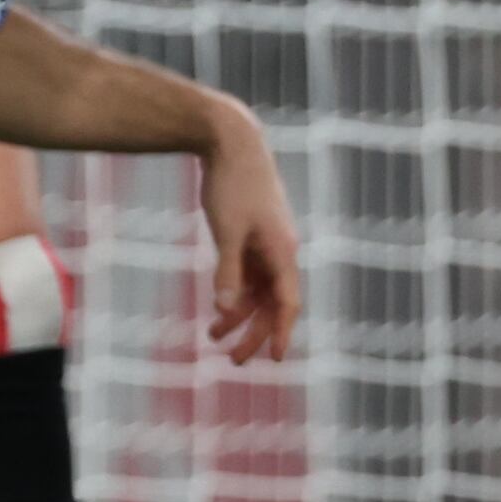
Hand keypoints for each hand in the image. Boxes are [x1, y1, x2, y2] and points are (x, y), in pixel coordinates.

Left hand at [195, 108, 303, 363]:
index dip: (282, 332)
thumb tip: (225, 309)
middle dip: (255, 332)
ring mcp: (268, 242)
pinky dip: (235, 292)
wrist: (232, 141)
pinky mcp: (254, 234)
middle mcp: (280, 250)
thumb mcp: (227, 232)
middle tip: (232, 360)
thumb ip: (227, 272)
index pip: (287, 302)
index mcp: (281, 250)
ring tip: (213, 335)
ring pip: (259, 290)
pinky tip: (217, 305)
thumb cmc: (232, 185)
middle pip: (273, 303)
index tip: (275, 360)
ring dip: (240, 314)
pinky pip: (249, 274)